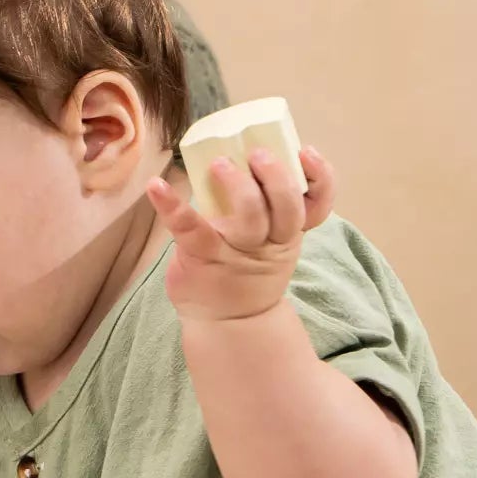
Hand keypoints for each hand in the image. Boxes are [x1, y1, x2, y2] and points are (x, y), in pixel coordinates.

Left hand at [148, 147, 335, 324]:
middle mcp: (270, 242)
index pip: (317, 205)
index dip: (320, 178)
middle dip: (275, 176)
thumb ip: (269, 211)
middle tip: (256, 154)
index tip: (305, 152)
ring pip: (251, 216)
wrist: (228, 325)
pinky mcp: (202, 257)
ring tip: (219, 164)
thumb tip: (244, 154)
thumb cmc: (247, 272)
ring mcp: (237, 251)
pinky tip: (156, 185)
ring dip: (237, 184)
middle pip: (287, 206)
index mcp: (288, 233)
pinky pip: (189, 228)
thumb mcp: (271, 246)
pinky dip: (170, 204)